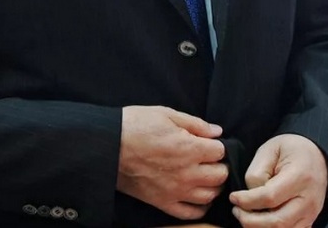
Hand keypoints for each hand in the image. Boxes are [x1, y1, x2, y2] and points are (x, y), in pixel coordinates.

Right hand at [117, 106, 228, 220]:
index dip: (217, 145)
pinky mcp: (163, 202)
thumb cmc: (135, 125)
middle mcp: (186, 173)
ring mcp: (175, 191)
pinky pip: (191, 213)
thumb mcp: (166, 114)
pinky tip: (198, 197)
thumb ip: (195, 123)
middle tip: (209, 159)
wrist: (107, 145)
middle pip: (220, 175)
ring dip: (212, 186)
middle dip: (219, 165)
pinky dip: (200, 207)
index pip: (220, 151)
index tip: (209, 143)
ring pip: (209, 196)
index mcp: (189, 148)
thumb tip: (217, 131)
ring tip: (205, 177)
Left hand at [229, 134, 327, 227]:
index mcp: (300, 176)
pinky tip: (259, 221)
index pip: (270, 197)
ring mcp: (311, 214)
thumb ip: (257, 173)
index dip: (247, 201)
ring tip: (245, 216)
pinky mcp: (309, 222)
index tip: (233, 197)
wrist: (316, 156)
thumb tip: (250, 196)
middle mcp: (309, 199)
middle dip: (250, 220)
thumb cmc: (291, 150)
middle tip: (236, 210)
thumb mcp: (270, 150)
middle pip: (277, 222)